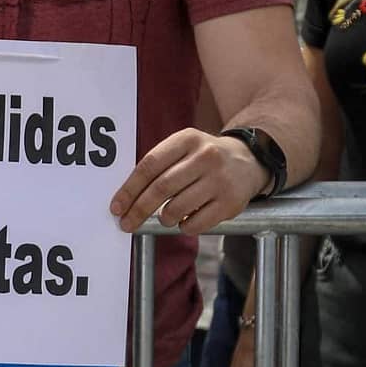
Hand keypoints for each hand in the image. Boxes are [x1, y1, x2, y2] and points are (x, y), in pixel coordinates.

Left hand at [109, 127, 267, 234]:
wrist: (249, 161)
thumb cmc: (203, 158)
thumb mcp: (183, 148)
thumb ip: (158, 166)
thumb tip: (127, 198)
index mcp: (187, 140)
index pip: (149, 165)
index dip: (129, 189)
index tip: (116, 207)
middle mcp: (205, 157)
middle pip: (161, 188)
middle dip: (139, 209)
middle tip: (126, 223)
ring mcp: (220, 180)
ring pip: (178, 207)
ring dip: (163, 218)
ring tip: (164, 217)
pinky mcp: (231, 202)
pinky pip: (197, 223)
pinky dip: (184, 226)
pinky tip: (185, 221)